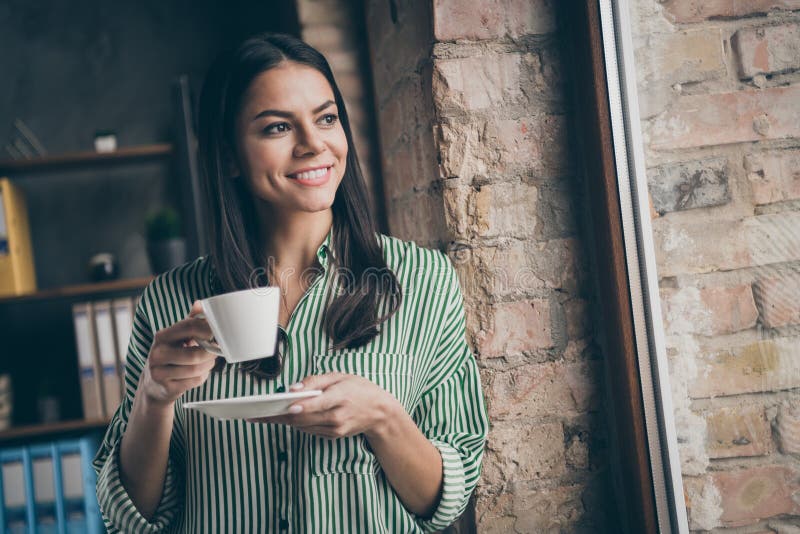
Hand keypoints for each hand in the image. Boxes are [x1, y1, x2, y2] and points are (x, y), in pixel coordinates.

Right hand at [138, 300, 219, 408]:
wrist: (154, 385)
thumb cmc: (172, 355)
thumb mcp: (177, 337)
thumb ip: (190, 321)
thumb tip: (200, 303)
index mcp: (161, 336)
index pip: (189, 327)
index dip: (208, 329)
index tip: (217, 333)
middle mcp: (157, 354)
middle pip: (195, 354)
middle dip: (210, 353)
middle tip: (216, 351)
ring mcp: (159, 373)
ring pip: (196, 369)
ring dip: (208, 365)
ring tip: (208, 361)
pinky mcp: (166, 388)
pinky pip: (194, 381)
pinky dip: (202, 376)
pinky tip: (199, 372)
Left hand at [247, 373, 399, 439]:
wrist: (380, 412)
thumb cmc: (359, 389)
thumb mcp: (341, 376)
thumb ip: (316, 381)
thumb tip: (293, 388)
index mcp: (341, 397)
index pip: (317, 404)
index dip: (300, 407)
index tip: (285, 407)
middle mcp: (338, 416)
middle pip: (304, 419)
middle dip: (279, 416)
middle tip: (256, 413)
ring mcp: (335, 429)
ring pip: (303, 427)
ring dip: (282, 421)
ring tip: (261, 415)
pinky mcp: (333, 436)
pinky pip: (309, 430)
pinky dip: (296, 423)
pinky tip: (282, 418)